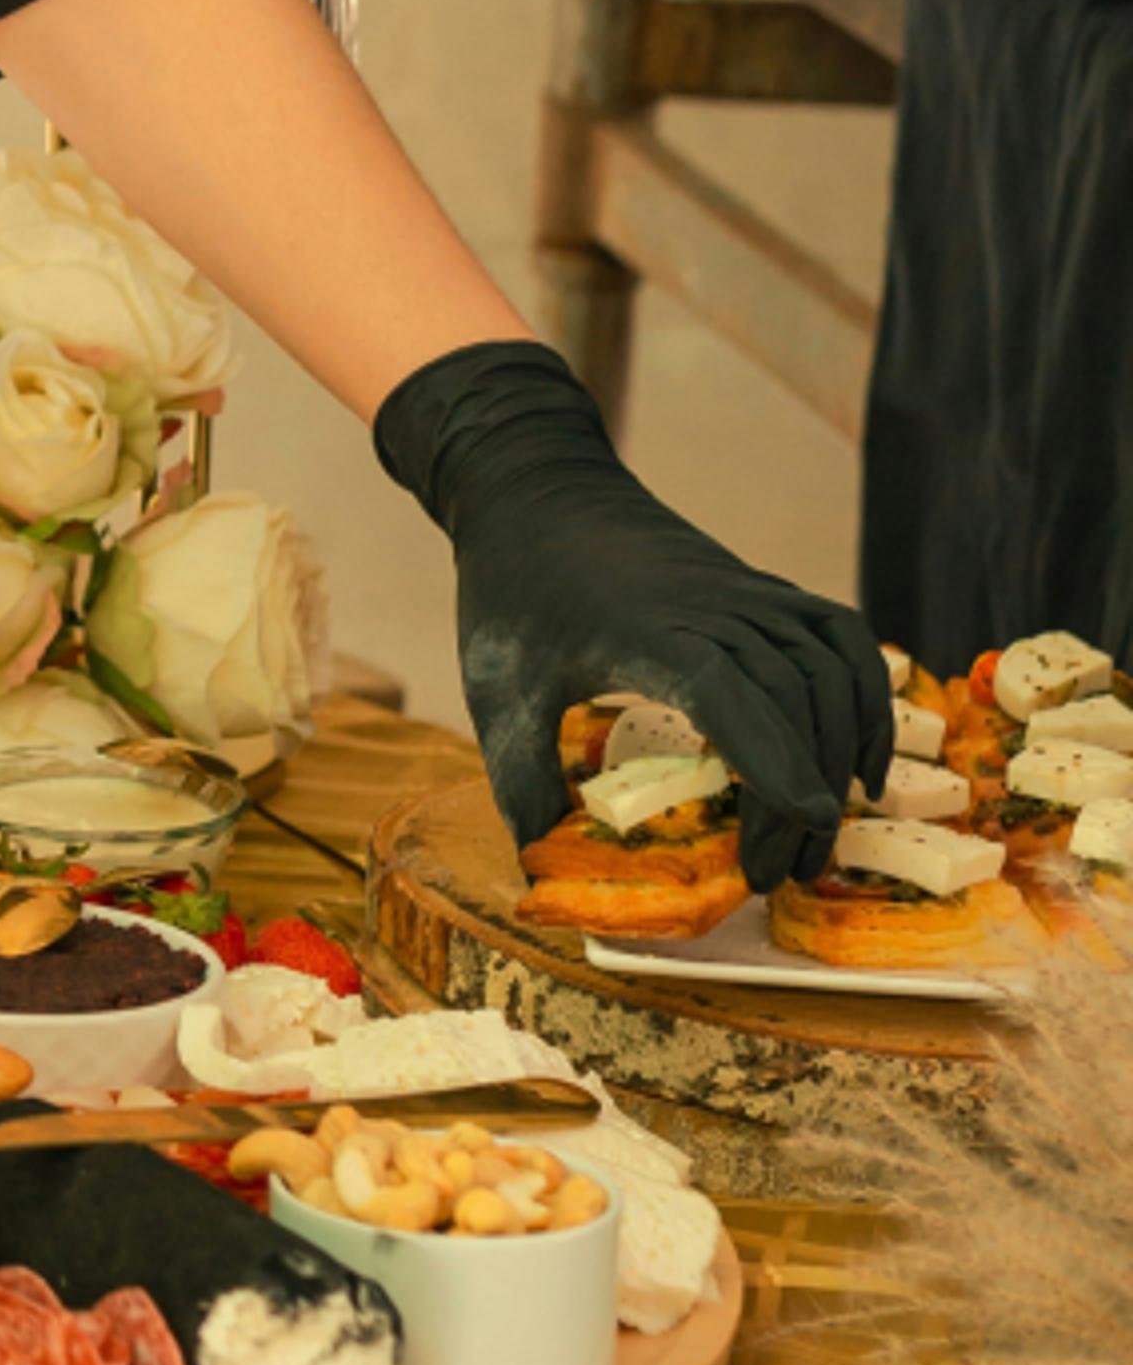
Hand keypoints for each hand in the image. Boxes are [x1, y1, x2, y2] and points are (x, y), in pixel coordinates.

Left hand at [373, 339, 888, 889]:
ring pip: (827, 674)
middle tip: (777, 876)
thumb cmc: (512, 593)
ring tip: (815, 835)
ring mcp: (746, 593)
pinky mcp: (763, 588)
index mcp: (645, 632)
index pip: (730, 693)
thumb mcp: (498, 689)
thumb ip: (521, 780)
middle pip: (788, 702)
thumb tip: (542, 870)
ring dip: (837, 757)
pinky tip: (860, 762)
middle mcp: (711, 608)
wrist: (533, 489)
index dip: (773, 755)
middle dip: (798, 798)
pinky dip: (867, 698)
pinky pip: (841, 638)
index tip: (806, 818)